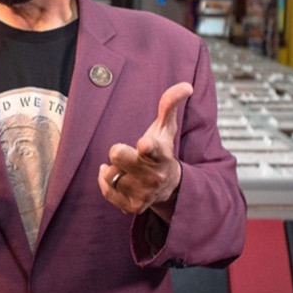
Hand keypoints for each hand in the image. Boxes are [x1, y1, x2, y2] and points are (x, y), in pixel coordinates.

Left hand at [98, 82, 192, 219]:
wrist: (168, 187)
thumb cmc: (162, 151)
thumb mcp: (166, 128)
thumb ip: (170, 105)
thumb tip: (186, 86)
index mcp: (161, 154)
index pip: (154, 149)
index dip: (148, 147)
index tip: (144, 144)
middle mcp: (154, 175)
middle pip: (119, 156)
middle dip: (118, 151)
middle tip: (123, 151)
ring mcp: (143, 192)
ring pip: (111, 173)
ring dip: (115, 169)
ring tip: (127, 168)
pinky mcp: (133, 206)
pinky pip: (107, 190)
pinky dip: (106, 181)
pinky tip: (114, 174)